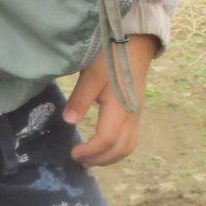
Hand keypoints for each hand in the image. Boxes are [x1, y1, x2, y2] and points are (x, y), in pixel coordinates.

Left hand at [63, 35, 157, 165]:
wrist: (135, 46)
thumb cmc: (111, 58)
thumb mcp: (91, 75)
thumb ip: (80, 99)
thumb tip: (69, 121)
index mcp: (120, 109)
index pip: (106, 140)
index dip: (90, 151)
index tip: (72, 152)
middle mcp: (131, 117)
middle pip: (119, 149)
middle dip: (99, 159)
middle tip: (78, 159)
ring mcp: (136, 116)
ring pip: (128, 147)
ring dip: (109, 158)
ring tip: (90, 158)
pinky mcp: (136, 114)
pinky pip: (131, 140)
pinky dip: (117, 150)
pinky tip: (104, 147)